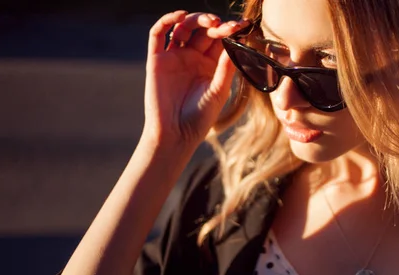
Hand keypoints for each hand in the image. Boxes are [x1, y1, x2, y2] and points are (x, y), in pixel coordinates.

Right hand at [142, 11, 246, 149]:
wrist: (175, 134)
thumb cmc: (200, 117)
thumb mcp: (218, 91)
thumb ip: (226, 68)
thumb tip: (237, 42)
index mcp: (210, 65)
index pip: (220, 40)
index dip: (229, 30)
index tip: (241, 25)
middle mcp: (192, 58)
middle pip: (202, 30)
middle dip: (214, 24)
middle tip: (223, 26)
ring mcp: (174, 57)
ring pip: (182, 28)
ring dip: (195, 19)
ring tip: (209, 21)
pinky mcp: (157, 60)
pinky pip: (158, 34)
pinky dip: (167, 21)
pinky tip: (180, 16)